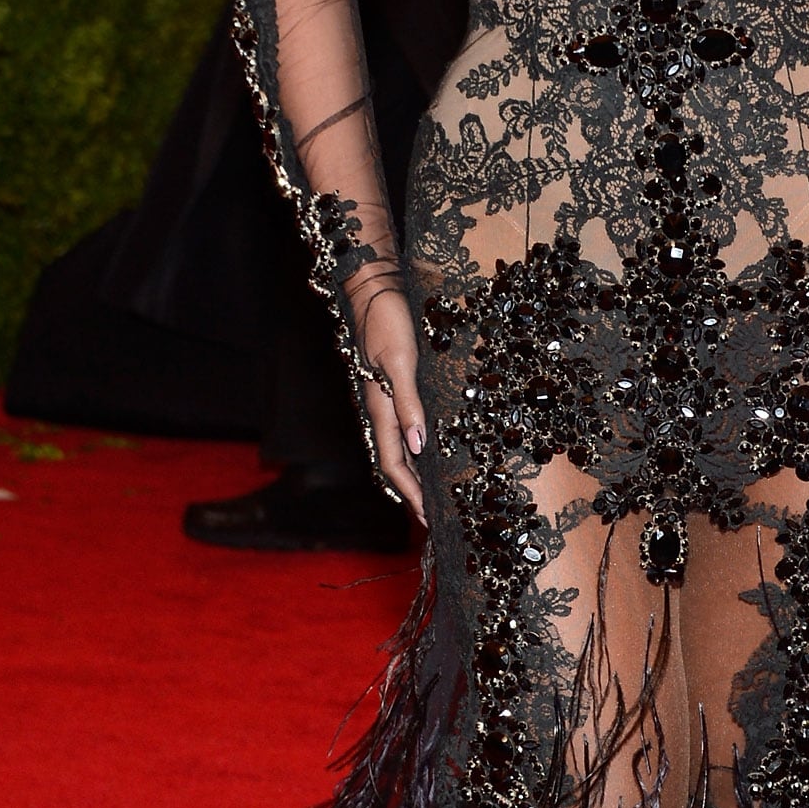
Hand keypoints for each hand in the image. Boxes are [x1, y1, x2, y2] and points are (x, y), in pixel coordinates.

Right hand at [358, 285, 426, 521]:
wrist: (375, 290)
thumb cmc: (387, 322)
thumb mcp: (400, 362)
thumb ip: (408, 404)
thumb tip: (418, 446)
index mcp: (380, 408)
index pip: (393, 463)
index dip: (410, 493)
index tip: (428, 517)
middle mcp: (381, 409)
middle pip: (395, 462)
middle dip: (412, 492)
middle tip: (433, 516)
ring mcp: (385, 398)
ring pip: (398, 447)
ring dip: (414, 473)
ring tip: (433, 493)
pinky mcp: (393, 385)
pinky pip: (403, 427)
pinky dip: (416, 447)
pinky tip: (429, 449)